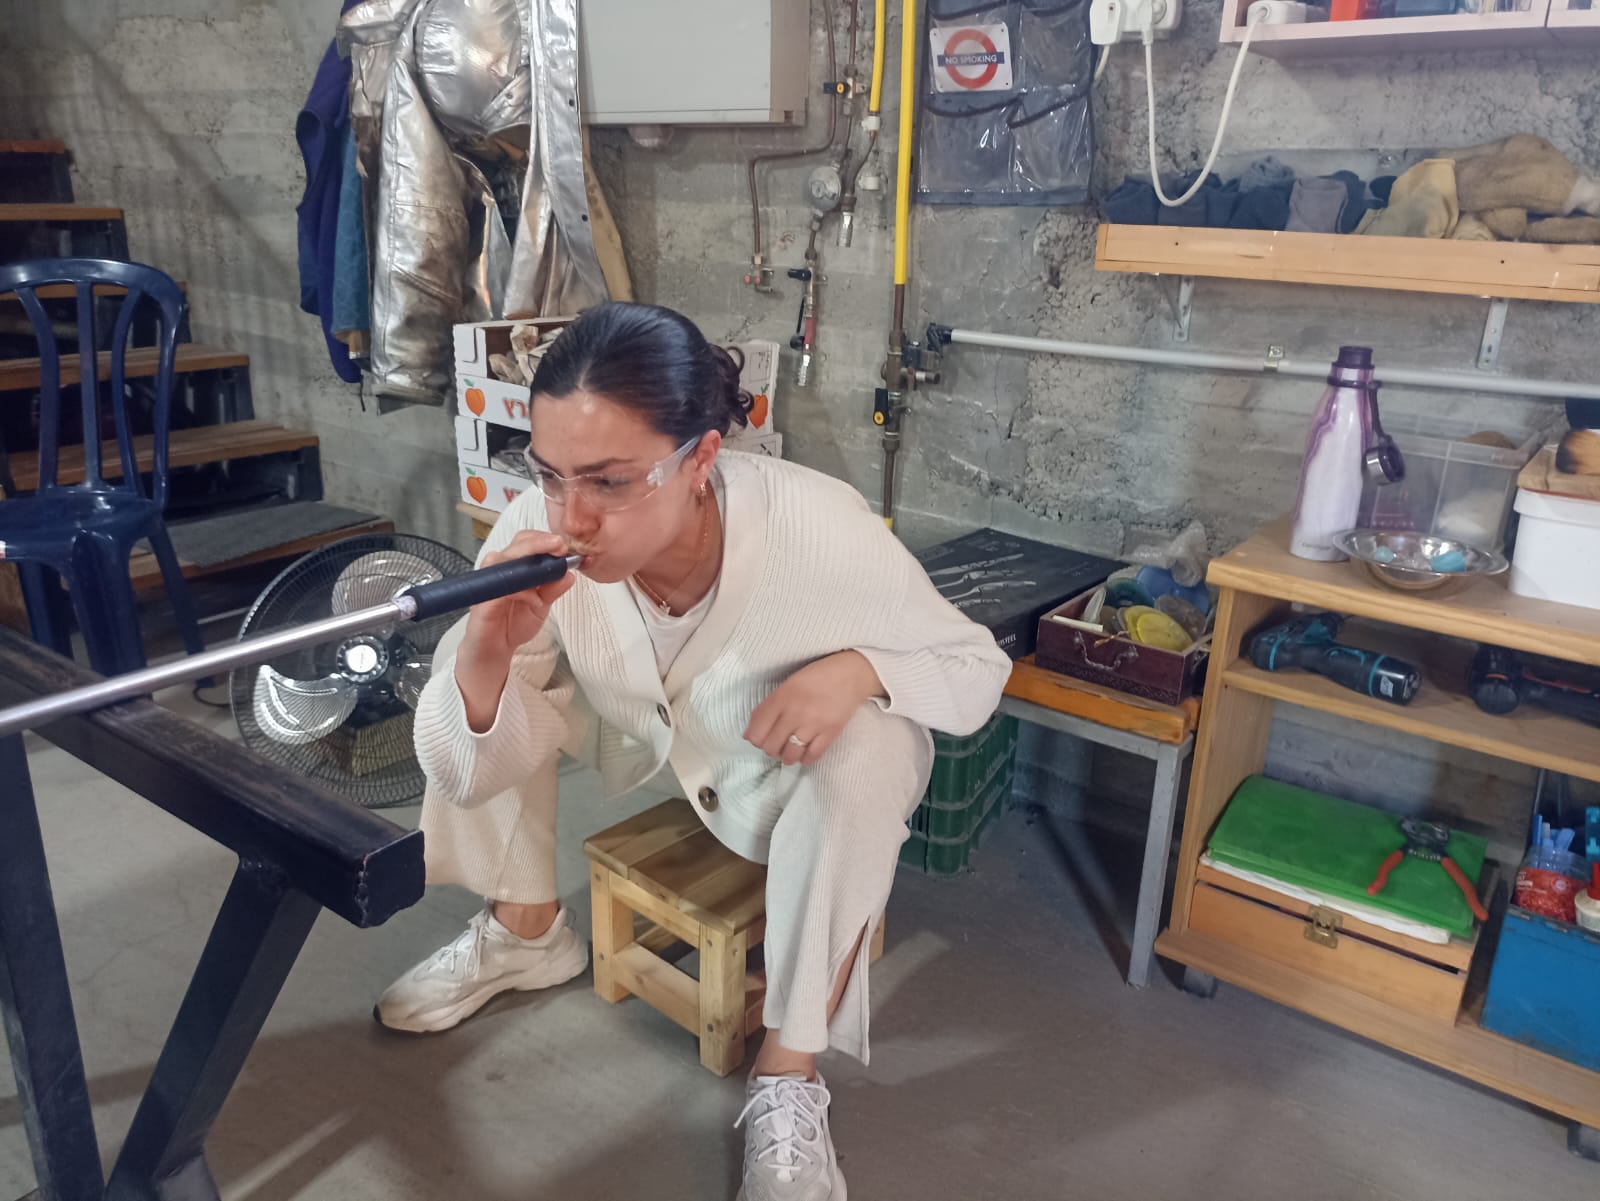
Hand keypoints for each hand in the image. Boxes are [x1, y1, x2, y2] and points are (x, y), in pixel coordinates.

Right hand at [456, 531, 576, 730]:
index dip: (545, 539)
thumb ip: (553, 588)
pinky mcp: (482, 600)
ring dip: (529, 561)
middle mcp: (500, 569)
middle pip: (516, 545)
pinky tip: (535, 599)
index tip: (565, 545)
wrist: (495, 649)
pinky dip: (520, 591)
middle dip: (539, 542)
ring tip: (552, 567)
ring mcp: (489, 583)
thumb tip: (571, 573)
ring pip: (504, 559)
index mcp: (515, 566)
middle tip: (559, 545)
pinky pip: (500, 588)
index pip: (527, 542)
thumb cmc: (514, 622)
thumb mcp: (542, 605)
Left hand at [744, 651, 884, 765]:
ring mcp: (814, 724)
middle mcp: (795, 712)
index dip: (754, 739)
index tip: (760, 738)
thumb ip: (767, 707)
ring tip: (790, 750)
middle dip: (771, 749)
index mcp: (781, 697)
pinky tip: (805, 752)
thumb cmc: (817, 677)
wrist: (851, 673)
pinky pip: (812, 756)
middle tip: (777, 743)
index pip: (756, 731)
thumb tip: (750, 735)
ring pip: (790, 755)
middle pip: (771, 746)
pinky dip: (805, 759)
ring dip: (787, 756)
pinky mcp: (831, 732)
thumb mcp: (787, 685)